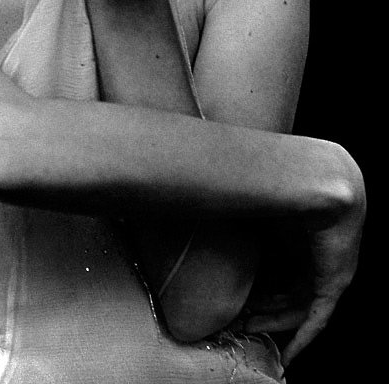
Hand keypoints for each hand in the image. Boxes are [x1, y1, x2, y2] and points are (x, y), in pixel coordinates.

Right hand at [241, 163, 365, 367]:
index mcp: (295, 229)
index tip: (237, 298)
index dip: (257, 285)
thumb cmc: (280, 179)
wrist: (317, 175)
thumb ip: (231, 213)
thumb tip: (192, 203)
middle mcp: (313, 250)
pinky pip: (318, 316)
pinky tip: (287, 353)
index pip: (278, 267)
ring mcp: (327, 266)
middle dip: (264, 308)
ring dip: (277, 323)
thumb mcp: (251, 203)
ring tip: (252, 331)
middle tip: (241, 321)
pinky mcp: (335, 280)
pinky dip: (302, 336)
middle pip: (290, 290)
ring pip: (301, 305)